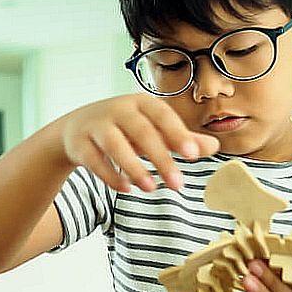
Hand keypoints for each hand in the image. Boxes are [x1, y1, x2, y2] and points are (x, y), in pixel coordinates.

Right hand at [57, 94, 219, 192]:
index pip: (162, 115)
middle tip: (178, 185)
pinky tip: (126, 188)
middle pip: (141, 131)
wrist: (76, 127)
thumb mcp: (152, 128)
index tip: (194, 155)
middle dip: (161, 158)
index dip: (178, 134)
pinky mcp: (79, 143)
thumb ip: (181, 138)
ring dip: (134, 167)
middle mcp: (118, 109)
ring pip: (114, 145)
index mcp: (141, 102)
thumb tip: (214, 146)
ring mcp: (96, 125)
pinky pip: (95, 160)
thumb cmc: (123, 127)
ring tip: (150, 188)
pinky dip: (110, 175)